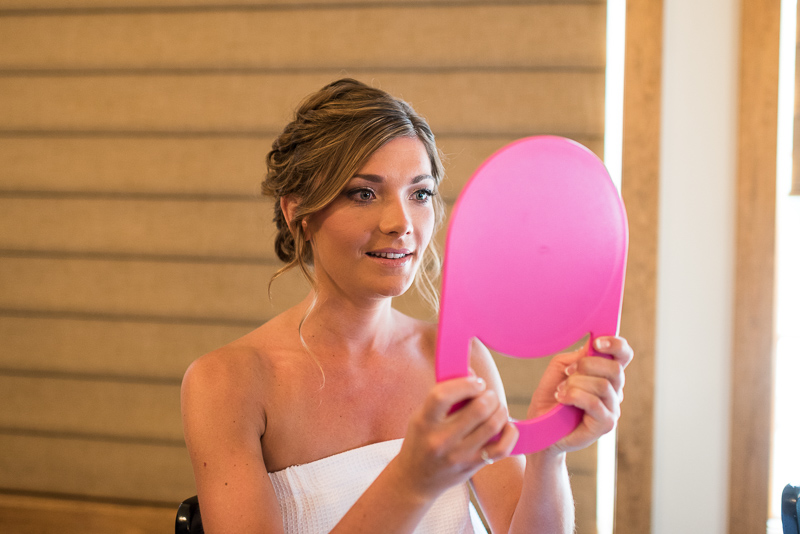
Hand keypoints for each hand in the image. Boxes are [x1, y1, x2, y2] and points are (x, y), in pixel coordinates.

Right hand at [394, 376, 518, 500]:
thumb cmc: (420, 440)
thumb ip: (443, 395)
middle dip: (489, 395)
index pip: (443, 395)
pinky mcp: (472, 466)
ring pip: (492, 425)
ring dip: (500, 410)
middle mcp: (440, 440)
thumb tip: (471, 372)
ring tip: (496, 407)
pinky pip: (502, 448)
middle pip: (477, 409)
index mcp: (424, 422)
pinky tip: (506, 425)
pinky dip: (510, 433)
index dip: (465, 383)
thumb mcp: (422, 416)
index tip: (475, 381)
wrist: (415, 479)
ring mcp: (458, 456)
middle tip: (488, 394)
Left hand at [527, 336, 632, 454]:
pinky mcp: (606, 424)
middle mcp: (614, 390)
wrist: (541, 425)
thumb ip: (579, 356)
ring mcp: (612, 407)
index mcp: (605, 373)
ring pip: (602, 385)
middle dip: (586, 365)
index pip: (623, 355)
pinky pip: (594, 403)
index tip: (596, 342)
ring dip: (576, 384)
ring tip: (560, 390)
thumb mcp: (561, 368)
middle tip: (568, 372)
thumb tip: (593, 345)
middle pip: (614, 368)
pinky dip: (574, 396)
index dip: (616, 345)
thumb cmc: (552, 396)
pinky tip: (562, 398)